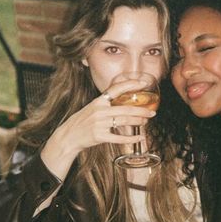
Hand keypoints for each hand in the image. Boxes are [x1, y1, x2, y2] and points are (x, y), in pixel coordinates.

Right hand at [41, 77, 155, 179]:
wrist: (68, 137)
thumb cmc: (82, 122)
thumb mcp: (92, 108)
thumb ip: (106, 105)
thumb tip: (124, 103)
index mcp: (98, 101)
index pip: (116, 89)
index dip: (130, 85)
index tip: (143, 83)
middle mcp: (99, 111)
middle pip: (125, 108)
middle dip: (142, 110)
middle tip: (152, 112)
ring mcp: (99, 124)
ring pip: (124, 121)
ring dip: (138, 122)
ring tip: (146, 121)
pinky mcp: (100, 136)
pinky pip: (119, 137)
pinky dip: (132, 138)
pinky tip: (140, 137)